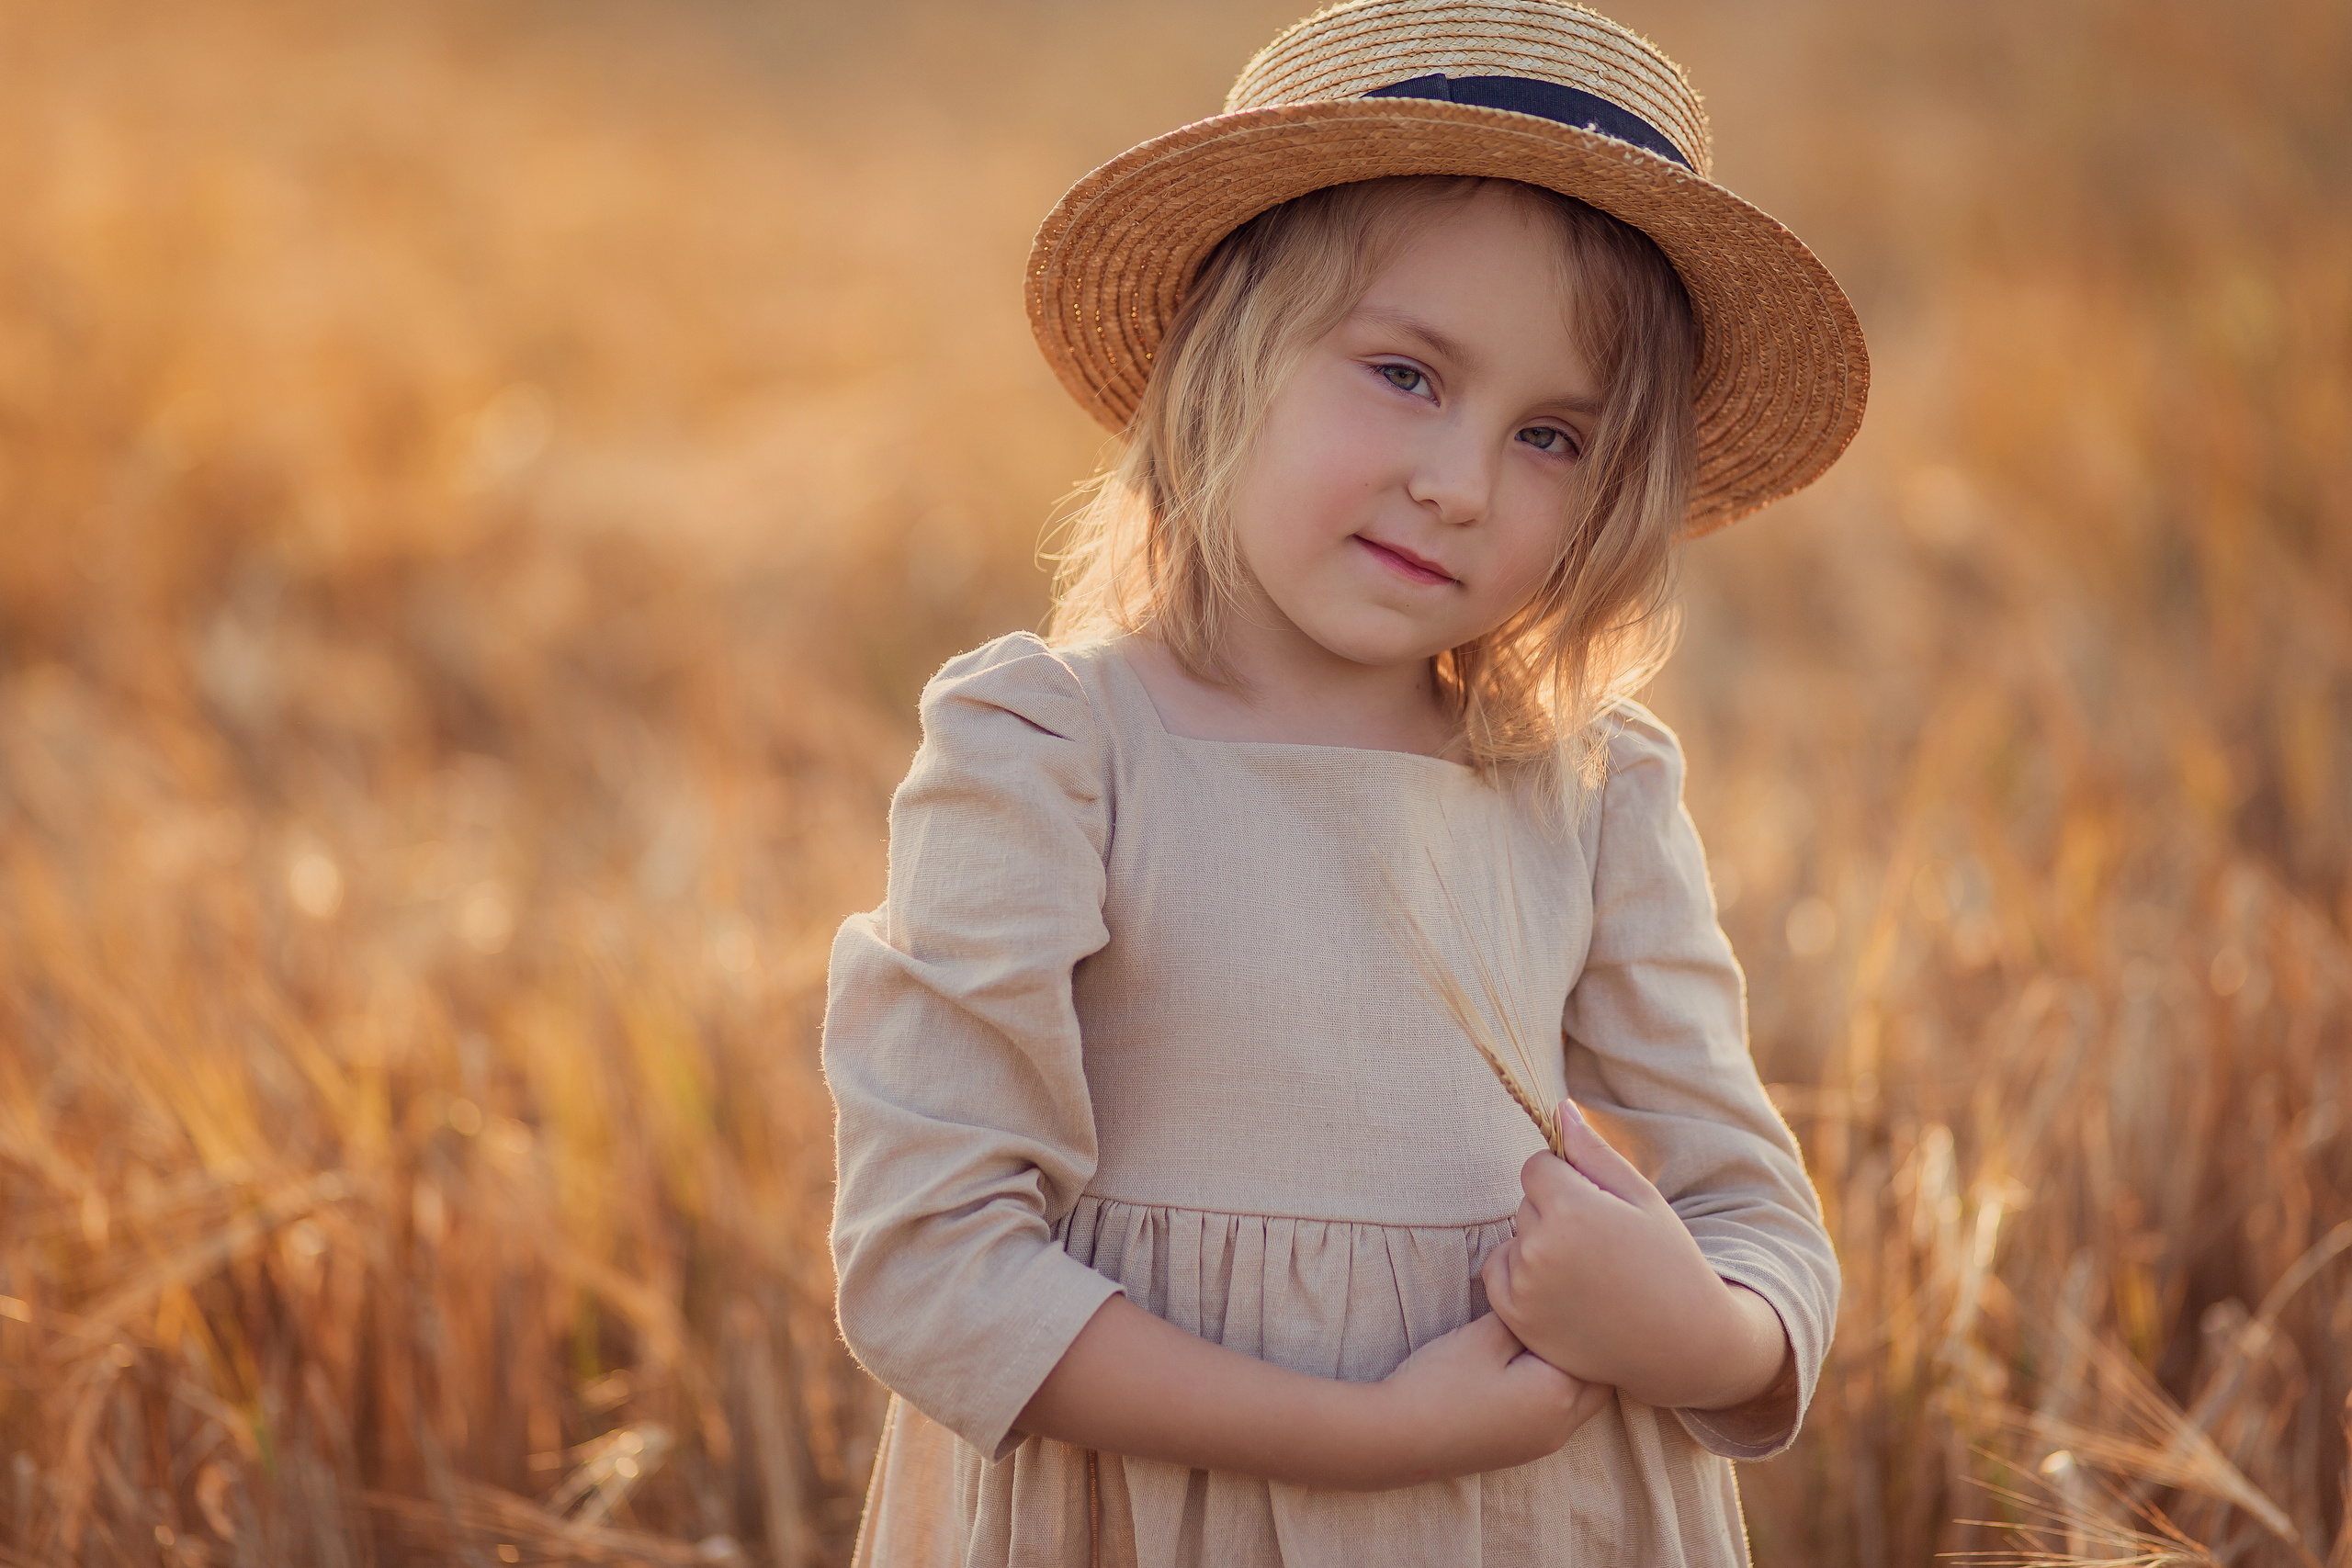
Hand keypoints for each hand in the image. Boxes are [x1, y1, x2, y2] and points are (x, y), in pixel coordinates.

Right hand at [1365, 1312, 1612, 1488]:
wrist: (1401, 1437)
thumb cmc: (1442, 1383)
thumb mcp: (1485, 1335)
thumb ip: (1525, 1317)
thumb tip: (1549, 1302)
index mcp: (1560, 1394)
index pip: (1597, 1352)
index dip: (1587, 1321)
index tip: (1574, 1295)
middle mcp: (1561, 1426)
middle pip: (1599, 1382)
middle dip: (1588, 1351)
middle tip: (1566, 1315)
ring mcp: (1543, 1443)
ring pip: (1580, 1401)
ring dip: (1571, 1373)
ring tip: (1547, 1339)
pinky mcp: (1523, 1449)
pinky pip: (1559, 1416)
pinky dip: (1555, 1391)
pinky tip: (1527, 1369)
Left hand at [1481, 1099, 1791, 1412]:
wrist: (1682, 1345)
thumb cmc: (1670, 1263)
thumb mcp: (1643, 1198)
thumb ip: (1594, 1152)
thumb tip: (1559, 1109)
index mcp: (1573, 1209)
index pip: (1537, 1166)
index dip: (1567, 1179)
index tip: (1597, 1205)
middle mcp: (1540, 1247)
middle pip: (1526, 1202)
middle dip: (1554, 1212)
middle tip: (1600, 1245)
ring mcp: (1525, 1287)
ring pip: (1515, 1237)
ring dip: (1538, 1245)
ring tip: (1587, 1272)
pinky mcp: (1517, 1318)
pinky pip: (1498, 1272)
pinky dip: (1520, 1275)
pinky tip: (1561, 1289)